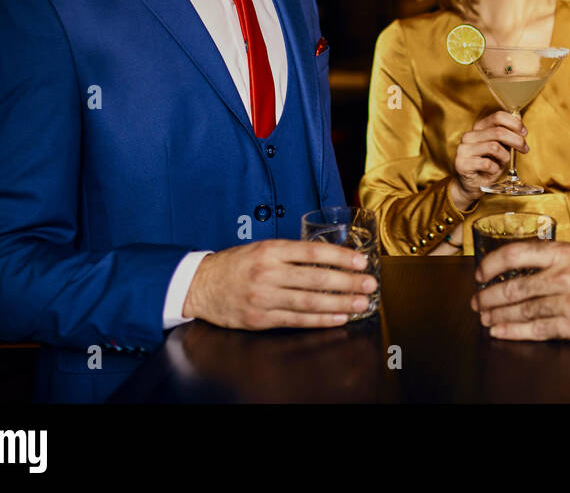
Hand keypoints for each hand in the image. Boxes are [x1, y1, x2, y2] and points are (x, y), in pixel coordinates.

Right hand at [182, 239, 376, 329]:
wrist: (199, 285)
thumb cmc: (235, 264)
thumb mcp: (262, 248)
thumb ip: (291, 253)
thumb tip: (330, 257)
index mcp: (270, 251)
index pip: (313, 252)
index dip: (340, 257)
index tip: (361, 261)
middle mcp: (268, 273)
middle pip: (315, 279)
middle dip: (347, 282)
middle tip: (370, 284)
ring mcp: (263, 298)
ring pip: (309, 302)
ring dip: (339, 304)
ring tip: (361, 303)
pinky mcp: (260, 318)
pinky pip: (296, 321)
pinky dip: (320, 320)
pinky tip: (339, 317)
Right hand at [450, 110, 528, 207]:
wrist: (472, 185)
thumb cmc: (488, 165)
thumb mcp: (500, 148)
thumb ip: (507, 136)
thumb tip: (521, 126)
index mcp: (478, 128)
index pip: (497, 116)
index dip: (514, 123)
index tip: (524, 133)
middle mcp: (469, 136)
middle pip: (498, 131)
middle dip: (517, 140)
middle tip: (524, 149)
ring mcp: (463, 149)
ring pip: (494, 147)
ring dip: (504, 157)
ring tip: (503, 162)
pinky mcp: (462, 164)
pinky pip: (487, 164)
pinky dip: (495, 169)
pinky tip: (492, 171)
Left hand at [469, 241, 569, 339]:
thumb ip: (553, 258)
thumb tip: (519, 265)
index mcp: (564, 253)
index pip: (517, 254)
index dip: (492, 264)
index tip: (480, 272)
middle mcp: (563, 276)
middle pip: (514, 288)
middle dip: (489, 296)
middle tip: (476, 300)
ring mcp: (569, 302)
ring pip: (522, 311)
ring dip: (497, 315)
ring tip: (484, 317)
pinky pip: (538, 329)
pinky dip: (514, 331)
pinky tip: (500, 331)